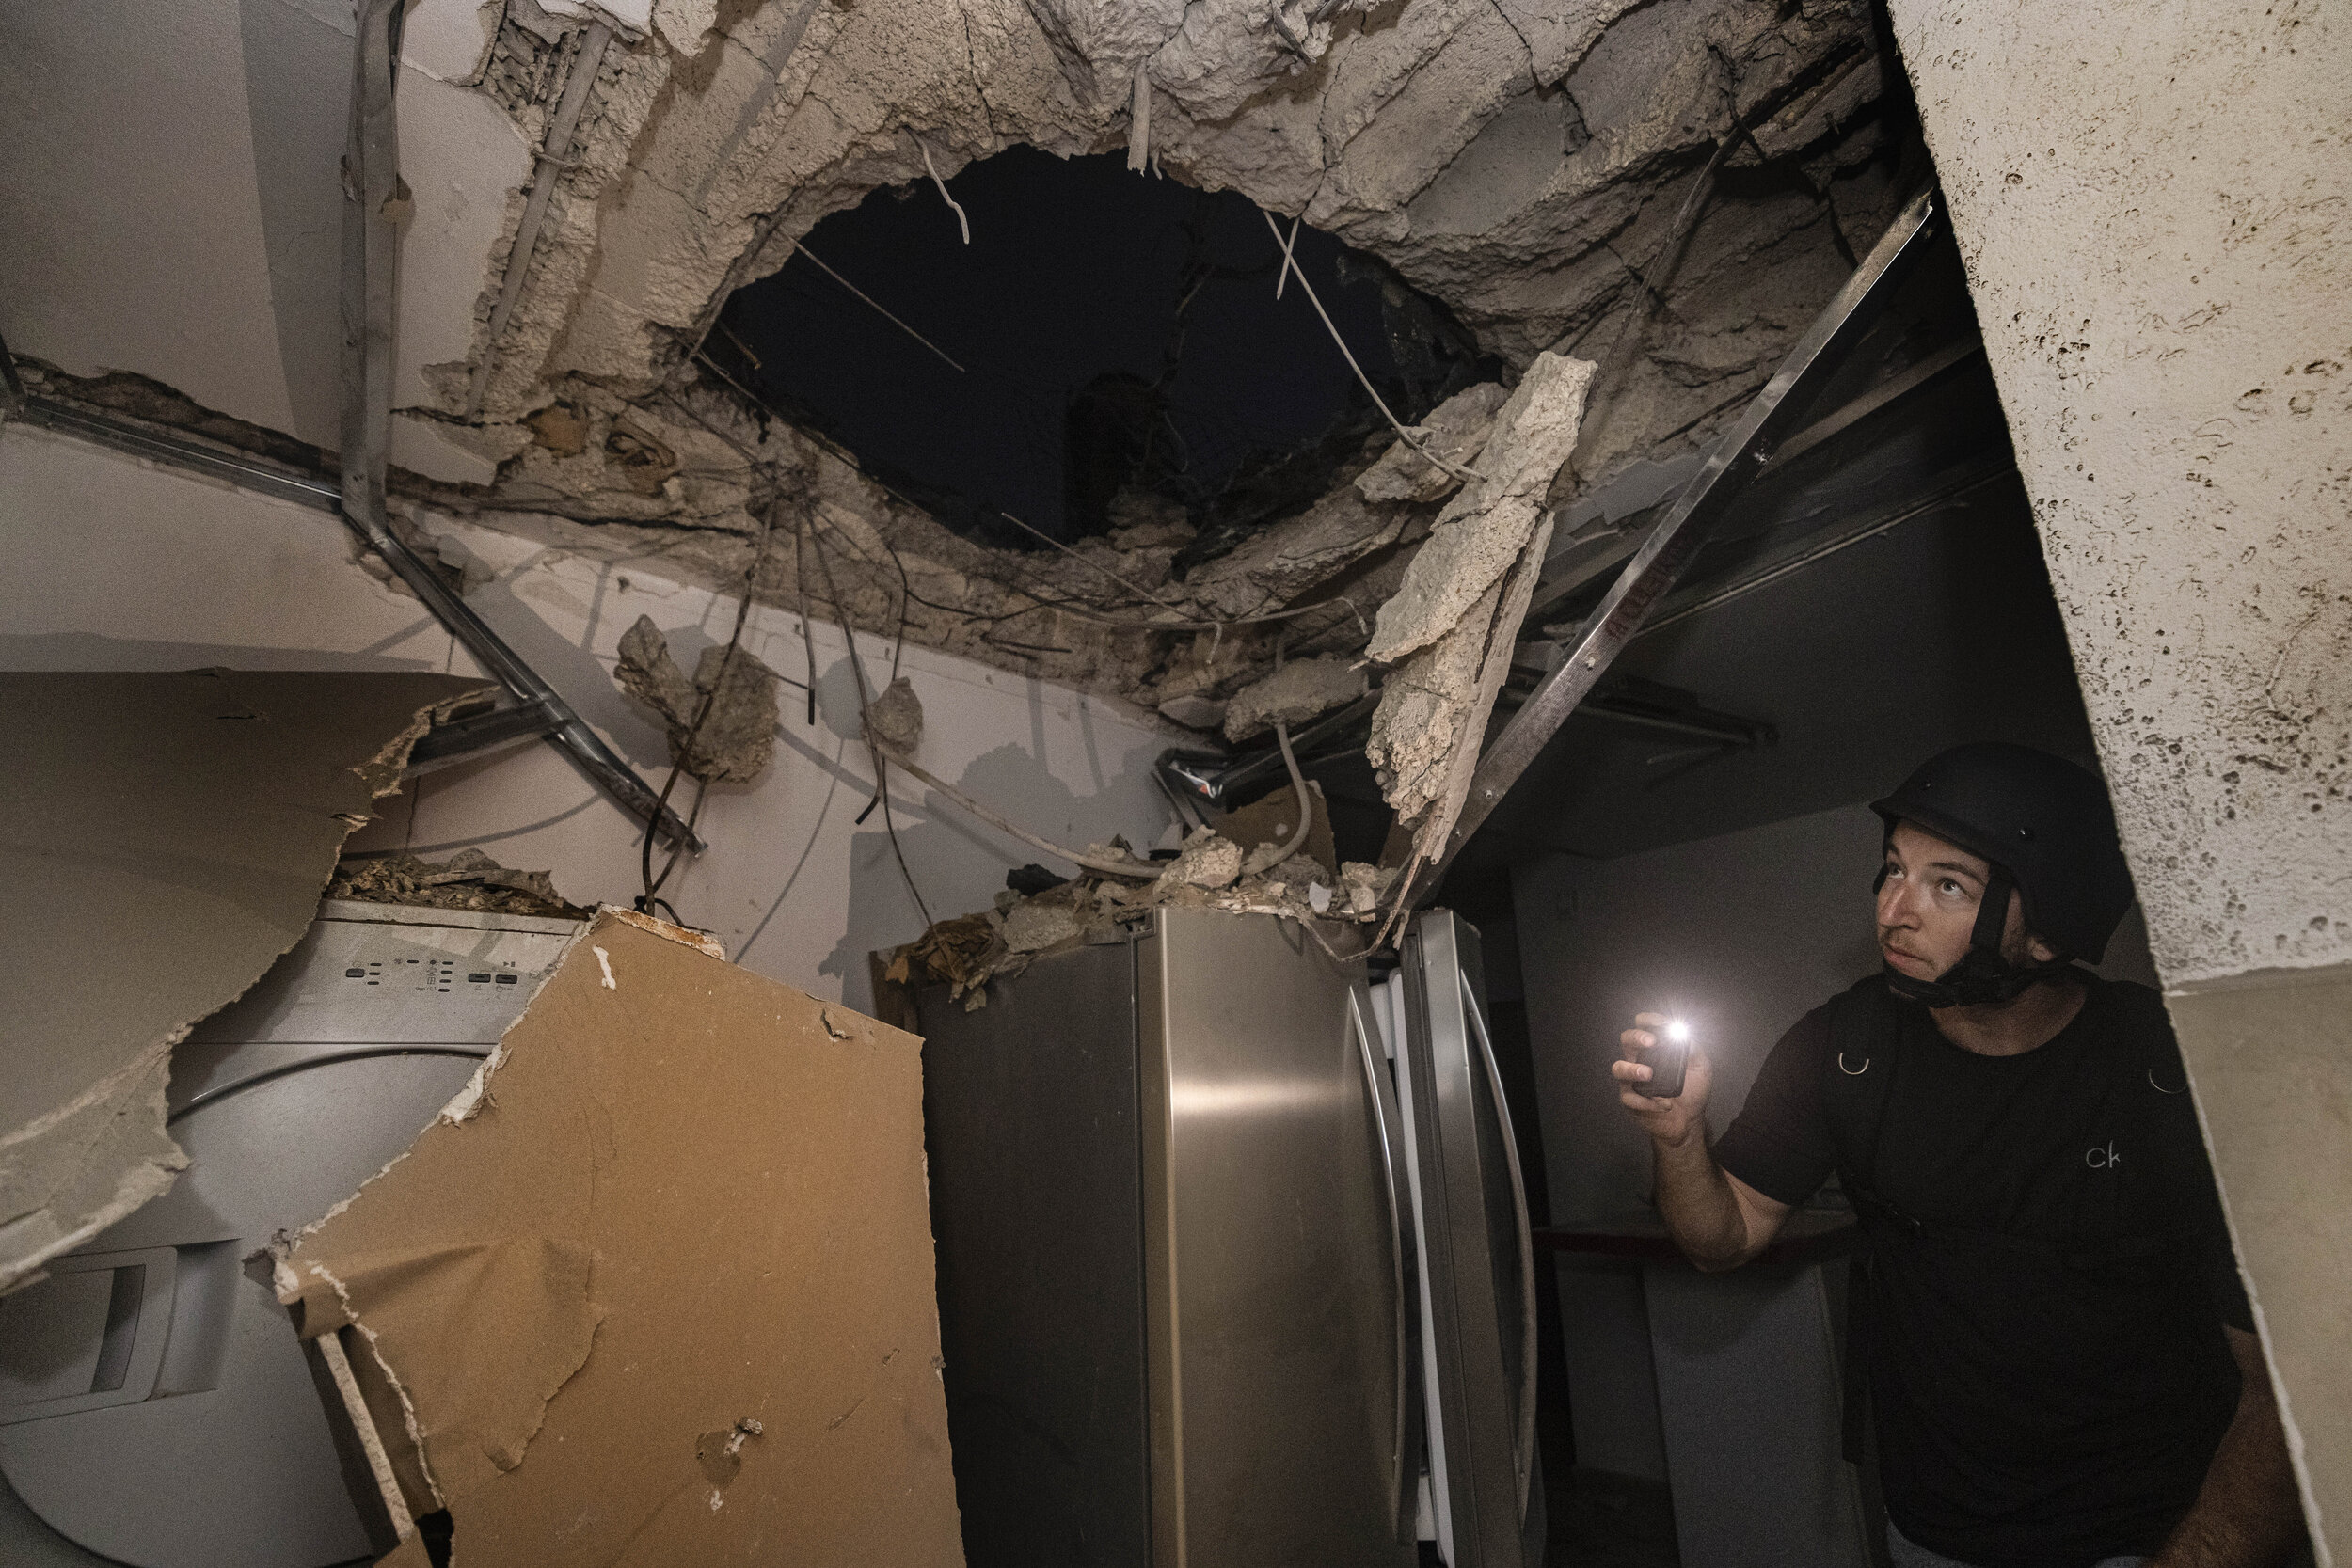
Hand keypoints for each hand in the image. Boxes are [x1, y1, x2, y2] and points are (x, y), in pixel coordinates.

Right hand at [1612, 1011, 1712, 1148]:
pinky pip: (1631, 1098)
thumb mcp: (1701, 1068)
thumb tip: (1684, 1035)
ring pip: (1618, 1068)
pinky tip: (1664, 1104)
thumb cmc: (1693, 1091)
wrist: (1689, 1121)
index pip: (1644, 1026)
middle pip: (1627, 1040)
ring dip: (1632, 1069)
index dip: (1648, 1020)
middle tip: (1651, 1041)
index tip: (1659, 1022)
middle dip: (1636, 1037)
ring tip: (1648, 1074)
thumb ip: (1693, 1050)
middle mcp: (1639, 1060)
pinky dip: (1648, 1102)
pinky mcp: (1631, 1101)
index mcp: (1654, 1049)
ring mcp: (1632, 1081)